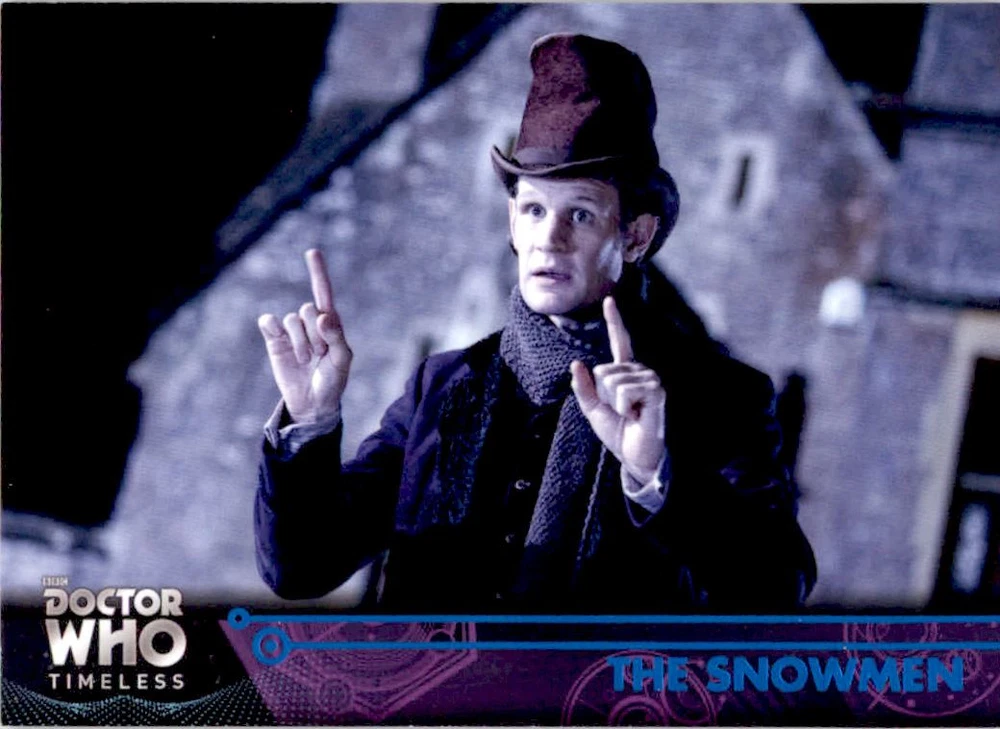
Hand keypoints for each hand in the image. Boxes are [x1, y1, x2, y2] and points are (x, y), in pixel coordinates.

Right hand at [257, 249, 351, 423]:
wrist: (312, 403)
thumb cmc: (332, 381)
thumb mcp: (342, 361)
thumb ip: (337, 337)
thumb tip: (324, 315)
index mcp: (330, 323)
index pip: (324, 292)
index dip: (318, 272)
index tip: (312, 251)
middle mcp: (310, 323)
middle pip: (308, 310)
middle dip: (315, 335)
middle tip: (320, 355)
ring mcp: (291, 331)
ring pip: (291, 319)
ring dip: (300, 343)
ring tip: (307, 360)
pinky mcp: (274, 339)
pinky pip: (269, 322)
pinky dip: (273, 329)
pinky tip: (281, 342)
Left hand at [570, 297, 666, 483]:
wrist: (634, 455)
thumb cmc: (617, 432)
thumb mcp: (592, 409)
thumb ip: (583, 388)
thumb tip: (576, 363)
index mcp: (624, 372)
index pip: (619, 342)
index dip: (614, 320)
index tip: (610, 300)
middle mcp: (639, 371)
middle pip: (603, 370)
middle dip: (604, 395)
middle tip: (621, 411)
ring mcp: (650, 380)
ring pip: (613, 381)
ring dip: (616, 404)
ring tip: (631, 414)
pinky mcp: (656, 392)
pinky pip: (626, 391)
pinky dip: (625, 408)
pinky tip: (638, 416)